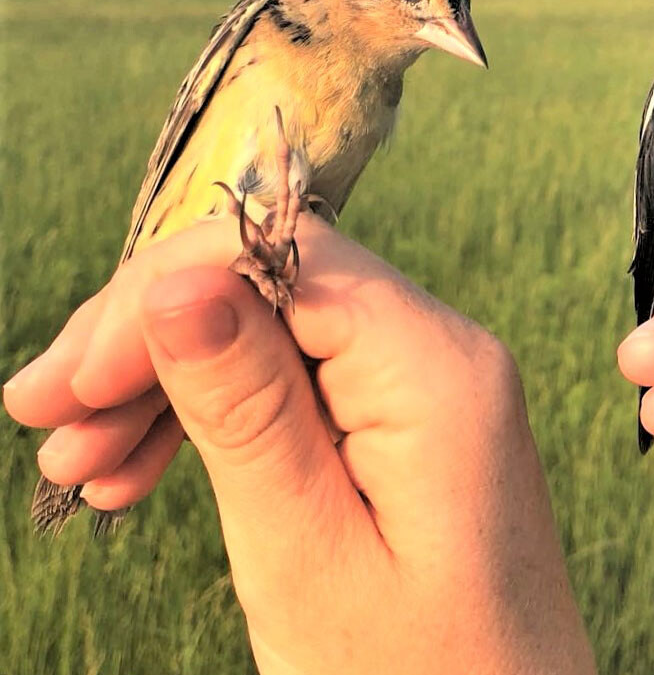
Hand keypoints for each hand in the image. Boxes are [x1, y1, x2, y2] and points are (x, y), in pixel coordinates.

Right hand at [5, 215, 595, 674]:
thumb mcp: (307, 552)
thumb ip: (246, 410)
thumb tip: (178, 280)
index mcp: (437, 370)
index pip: (281, 259)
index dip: (161, 296)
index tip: (67, 386)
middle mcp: (446, 354)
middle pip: (274, 287)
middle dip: (152, 344)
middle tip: (47, 426)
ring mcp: (433, 385)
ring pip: (277, 334)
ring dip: (171, 384)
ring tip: (85, 467)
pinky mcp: (414, 422)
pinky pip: (303, 384)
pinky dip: (221, 417)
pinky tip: (145, 466)